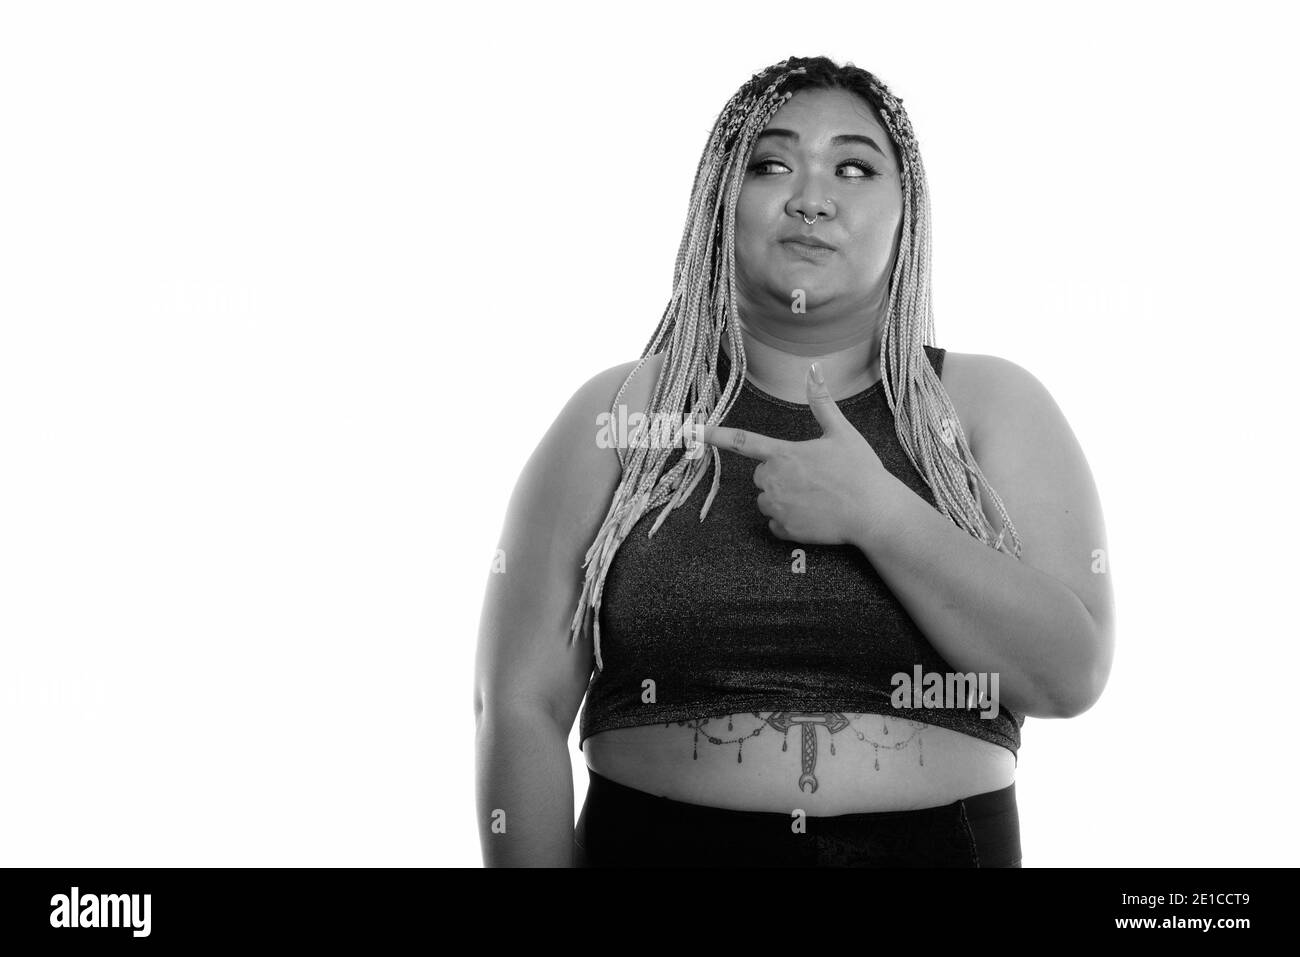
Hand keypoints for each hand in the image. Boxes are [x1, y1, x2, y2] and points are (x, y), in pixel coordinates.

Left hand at [694, 362, 892, 545]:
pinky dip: (790, 522)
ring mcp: (777, 507)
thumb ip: (822, 402)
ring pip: (766, 501)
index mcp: (783, 454)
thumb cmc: (860, 471)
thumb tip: (814, 369)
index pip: (742, 442)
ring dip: (782, 500)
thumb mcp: (842, 432)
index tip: (690, 431)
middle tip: (811, 478)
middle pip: (761, 477)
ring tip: (815, 498)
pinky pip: (775, 525)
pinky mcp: (784, 530)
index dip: (713, 436)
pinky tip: (813, 516)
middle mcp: (773, 480)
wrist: (873, 513)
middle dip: (778, 477)